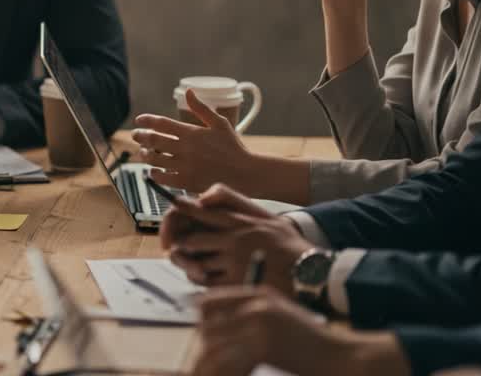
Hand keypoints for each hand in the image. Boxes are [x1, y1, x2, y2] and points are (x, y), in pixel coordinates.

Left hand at [134, 89, 261, 192]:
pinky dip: (155, 174)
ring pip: (155, 159)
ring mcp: (184, 166)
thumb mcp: (220, 124)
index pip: (162, 123)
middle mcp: (185, 148)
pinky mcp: (186, 182)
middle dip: (141, 136)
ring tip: (143, 152)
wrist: (245, 174)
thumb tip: (188, 91)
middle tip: (136, 135)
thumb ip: (201, 108)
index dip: (147, 120)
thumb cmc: (233, 147)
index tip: (139, 120)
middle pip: (153, 140)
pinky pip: (162, 178)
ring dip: (145, 155)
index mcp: (192, 132)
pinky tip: (154, 171)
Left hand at [162, 184, 312, 293]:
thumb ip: (233, 200)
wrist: (311, 270)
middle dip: (179, 245)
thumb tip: (202, 197)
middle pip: (190, 240)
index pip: (198, 211)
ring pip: (195, 263)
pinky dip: (200, 280)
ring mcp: (234, 261)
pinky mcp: (236, 282)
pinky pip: (205, 283)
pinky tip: (203, 278)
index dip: (178, 213)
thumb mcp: (264, 213)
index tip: (169, 213)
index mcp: (238, 220)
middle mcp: (233, 238)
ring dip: (188, 264)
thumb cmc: (287, 243)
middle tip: (174, 248)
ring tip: (187, 263)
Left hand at [195, 287, 410, 375]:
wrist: (344, 357)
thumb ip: (255, 318)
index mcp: (260, 296)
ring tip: (209, 371)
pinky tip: (230, 375)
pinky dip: (225, 369)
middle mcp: (256, 304)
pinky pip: (230, 359)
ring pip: (214, 342)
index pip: (211, 300)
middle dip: (202, 345)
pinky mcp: (264, 345)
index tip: (199, 336)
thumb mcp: (283, 320)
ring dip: (209, 361)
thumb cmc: (314, 345)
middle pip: (208, 322)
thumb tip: (219, 331)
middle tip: (201, 362)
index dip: (201, 319)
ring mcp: (260, 323)